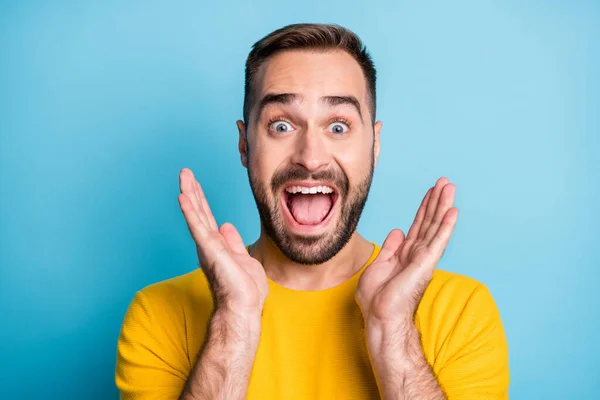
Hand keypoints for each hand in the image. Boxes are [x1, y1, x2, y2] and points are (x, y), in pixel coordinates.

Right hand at [178, 168, 267, 314]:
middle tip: (184, 171)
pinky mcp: (210, 250)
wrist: (243, 309)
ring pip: (196, 215)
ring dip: (189, 194)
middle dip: (192, 190)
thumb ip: (232, 242)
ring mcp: (207, 247)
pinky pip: (198, 227)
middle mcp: (208, 244)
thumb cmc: (244, 291)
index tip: (194, 183)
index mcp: (217, 246)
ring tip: (183, 176)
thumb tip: (225, 226)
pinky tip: (183, 197)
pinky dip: (190, 212)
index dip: (201, 199)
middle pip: (199, 212)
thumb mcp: (243, 259)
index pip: (207, 217)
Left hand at [356, 177, 457, 325]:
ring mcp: (423, 258)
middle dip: (437, 201)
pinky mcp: (425, 263)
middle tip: (445, 182)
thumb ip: (390, 248)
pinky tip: (453, 211)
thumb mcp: (378, 265)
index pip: (418, 225)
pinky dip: (446, 225)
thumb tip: (398, 231)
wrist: (379, 316)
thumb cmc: (377, 299)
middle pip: (429, 221)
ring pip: (435, 226)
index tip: (431, 191)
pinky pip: (438, 240)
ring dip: (443, 206)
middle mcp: (417, 254)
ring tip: (450, 187)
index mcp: (405, 254)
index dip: (424, 207)